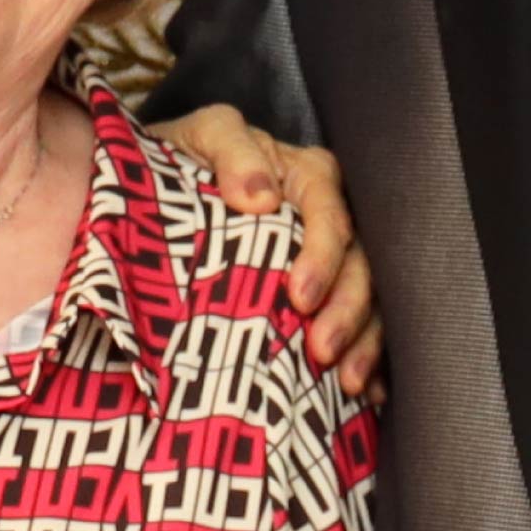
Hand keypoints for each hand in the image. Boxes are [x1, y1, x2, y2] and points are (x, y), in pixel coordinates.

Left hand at [149, 108, 379, 398]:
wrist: (160, 191)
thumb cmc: (186, 159)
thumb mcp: (202, 136)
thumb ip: (231, 150)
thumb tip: (260, 196)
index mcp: (310, 178)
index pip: (331, 218)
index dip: (323, 258)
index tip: (300, 297)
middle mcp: (331, 219)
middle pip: (360, 265)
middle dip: (348, 311)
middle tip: (323, 352)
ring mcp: (332, 261)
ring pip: (369, 300)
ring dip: (365, 343)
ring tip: (351, 384)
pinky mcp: (325, 295)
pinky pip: (360, 328)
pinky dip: (369, 360)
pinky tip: (368, 394)